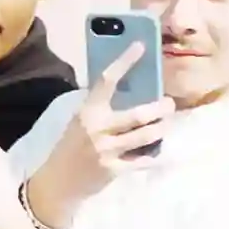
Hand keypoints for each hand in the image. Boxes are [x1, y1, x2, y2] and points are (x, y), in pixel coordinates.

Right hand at [25, 46, 173, 228]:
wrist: (58, 183)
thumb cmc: (72, 146)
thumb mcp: (82, 120)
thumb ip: (102, 106)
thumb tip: (132, 86)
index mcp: (88, 111)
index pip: (107, 80)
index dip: (125, 61)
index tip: (141, 46)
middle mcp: (98, 129)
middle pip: (137, 115)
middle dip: (160, 109)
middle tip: (170, 104)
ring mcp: (106, 151)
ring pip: (144, 136)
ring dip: (161, 128)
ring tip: (168, 123)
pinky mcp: (113, 170)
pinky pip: (141, 160)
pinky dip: (155, 155)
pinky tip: (162, 150)